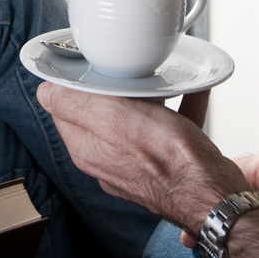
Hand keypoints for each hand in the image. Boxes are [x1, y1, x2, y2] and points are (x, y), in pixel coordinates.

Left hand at [37, 84, 244, 232]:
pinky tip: (192, 90)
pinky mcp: (164, 164)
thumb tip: (45, 93)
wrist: (213, 194)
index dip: (73, 83)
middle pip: (100, 111)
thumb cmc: (169, 158)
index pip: (64, 108)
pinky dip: (179, 107)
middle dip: (113, 87)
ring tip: (161, 79)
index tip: (87, 64)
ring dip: (148, 96)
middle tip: (128, 69)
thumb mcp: (113, 118)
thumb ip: (76, 104)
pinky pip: (168, 127)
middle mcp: (107, 159)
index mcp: (87, 148)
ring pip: (135, 119)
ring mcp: (136, 164)